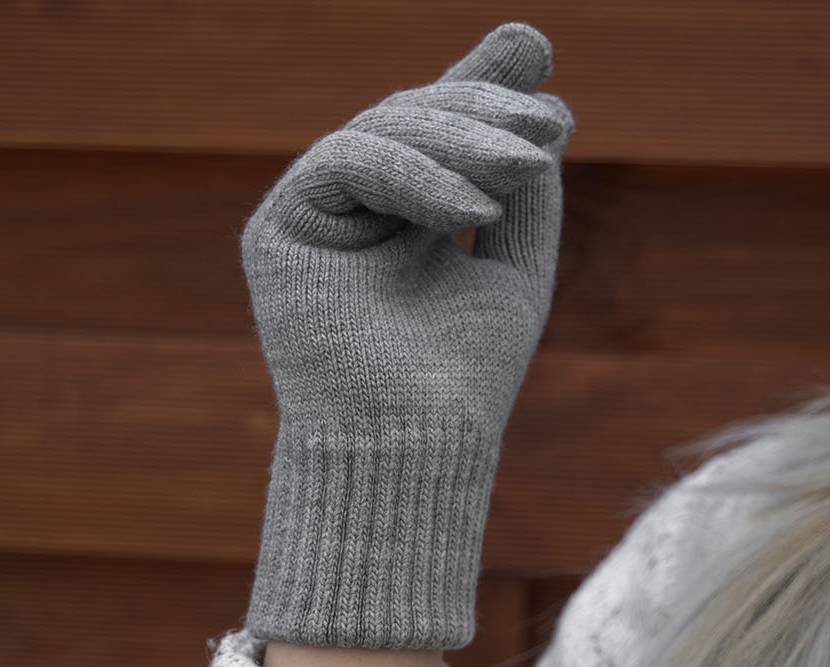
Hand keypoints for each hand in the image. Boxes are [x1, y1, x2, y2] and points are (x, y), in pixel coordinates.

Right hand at [240, 22, 574, 649]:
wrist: (414, 449)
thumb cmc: (464, 383)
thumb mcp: (514, 269)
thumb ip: (525, 191)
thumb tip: (544, 104)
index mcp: (407, 222)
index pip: (440, 135)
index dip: (482, 87)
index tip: (537, 54)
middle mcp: (356, 214)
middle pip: (415, 122)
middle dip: (486, 113)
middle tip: (552, 122)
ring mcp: (315, 219)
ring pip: (383, 131)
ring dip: (462, 139)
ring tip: (524, 170)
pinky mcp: (277, 230)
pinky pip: (346, 161)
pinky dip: (413, 173)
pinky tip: (469, 211)